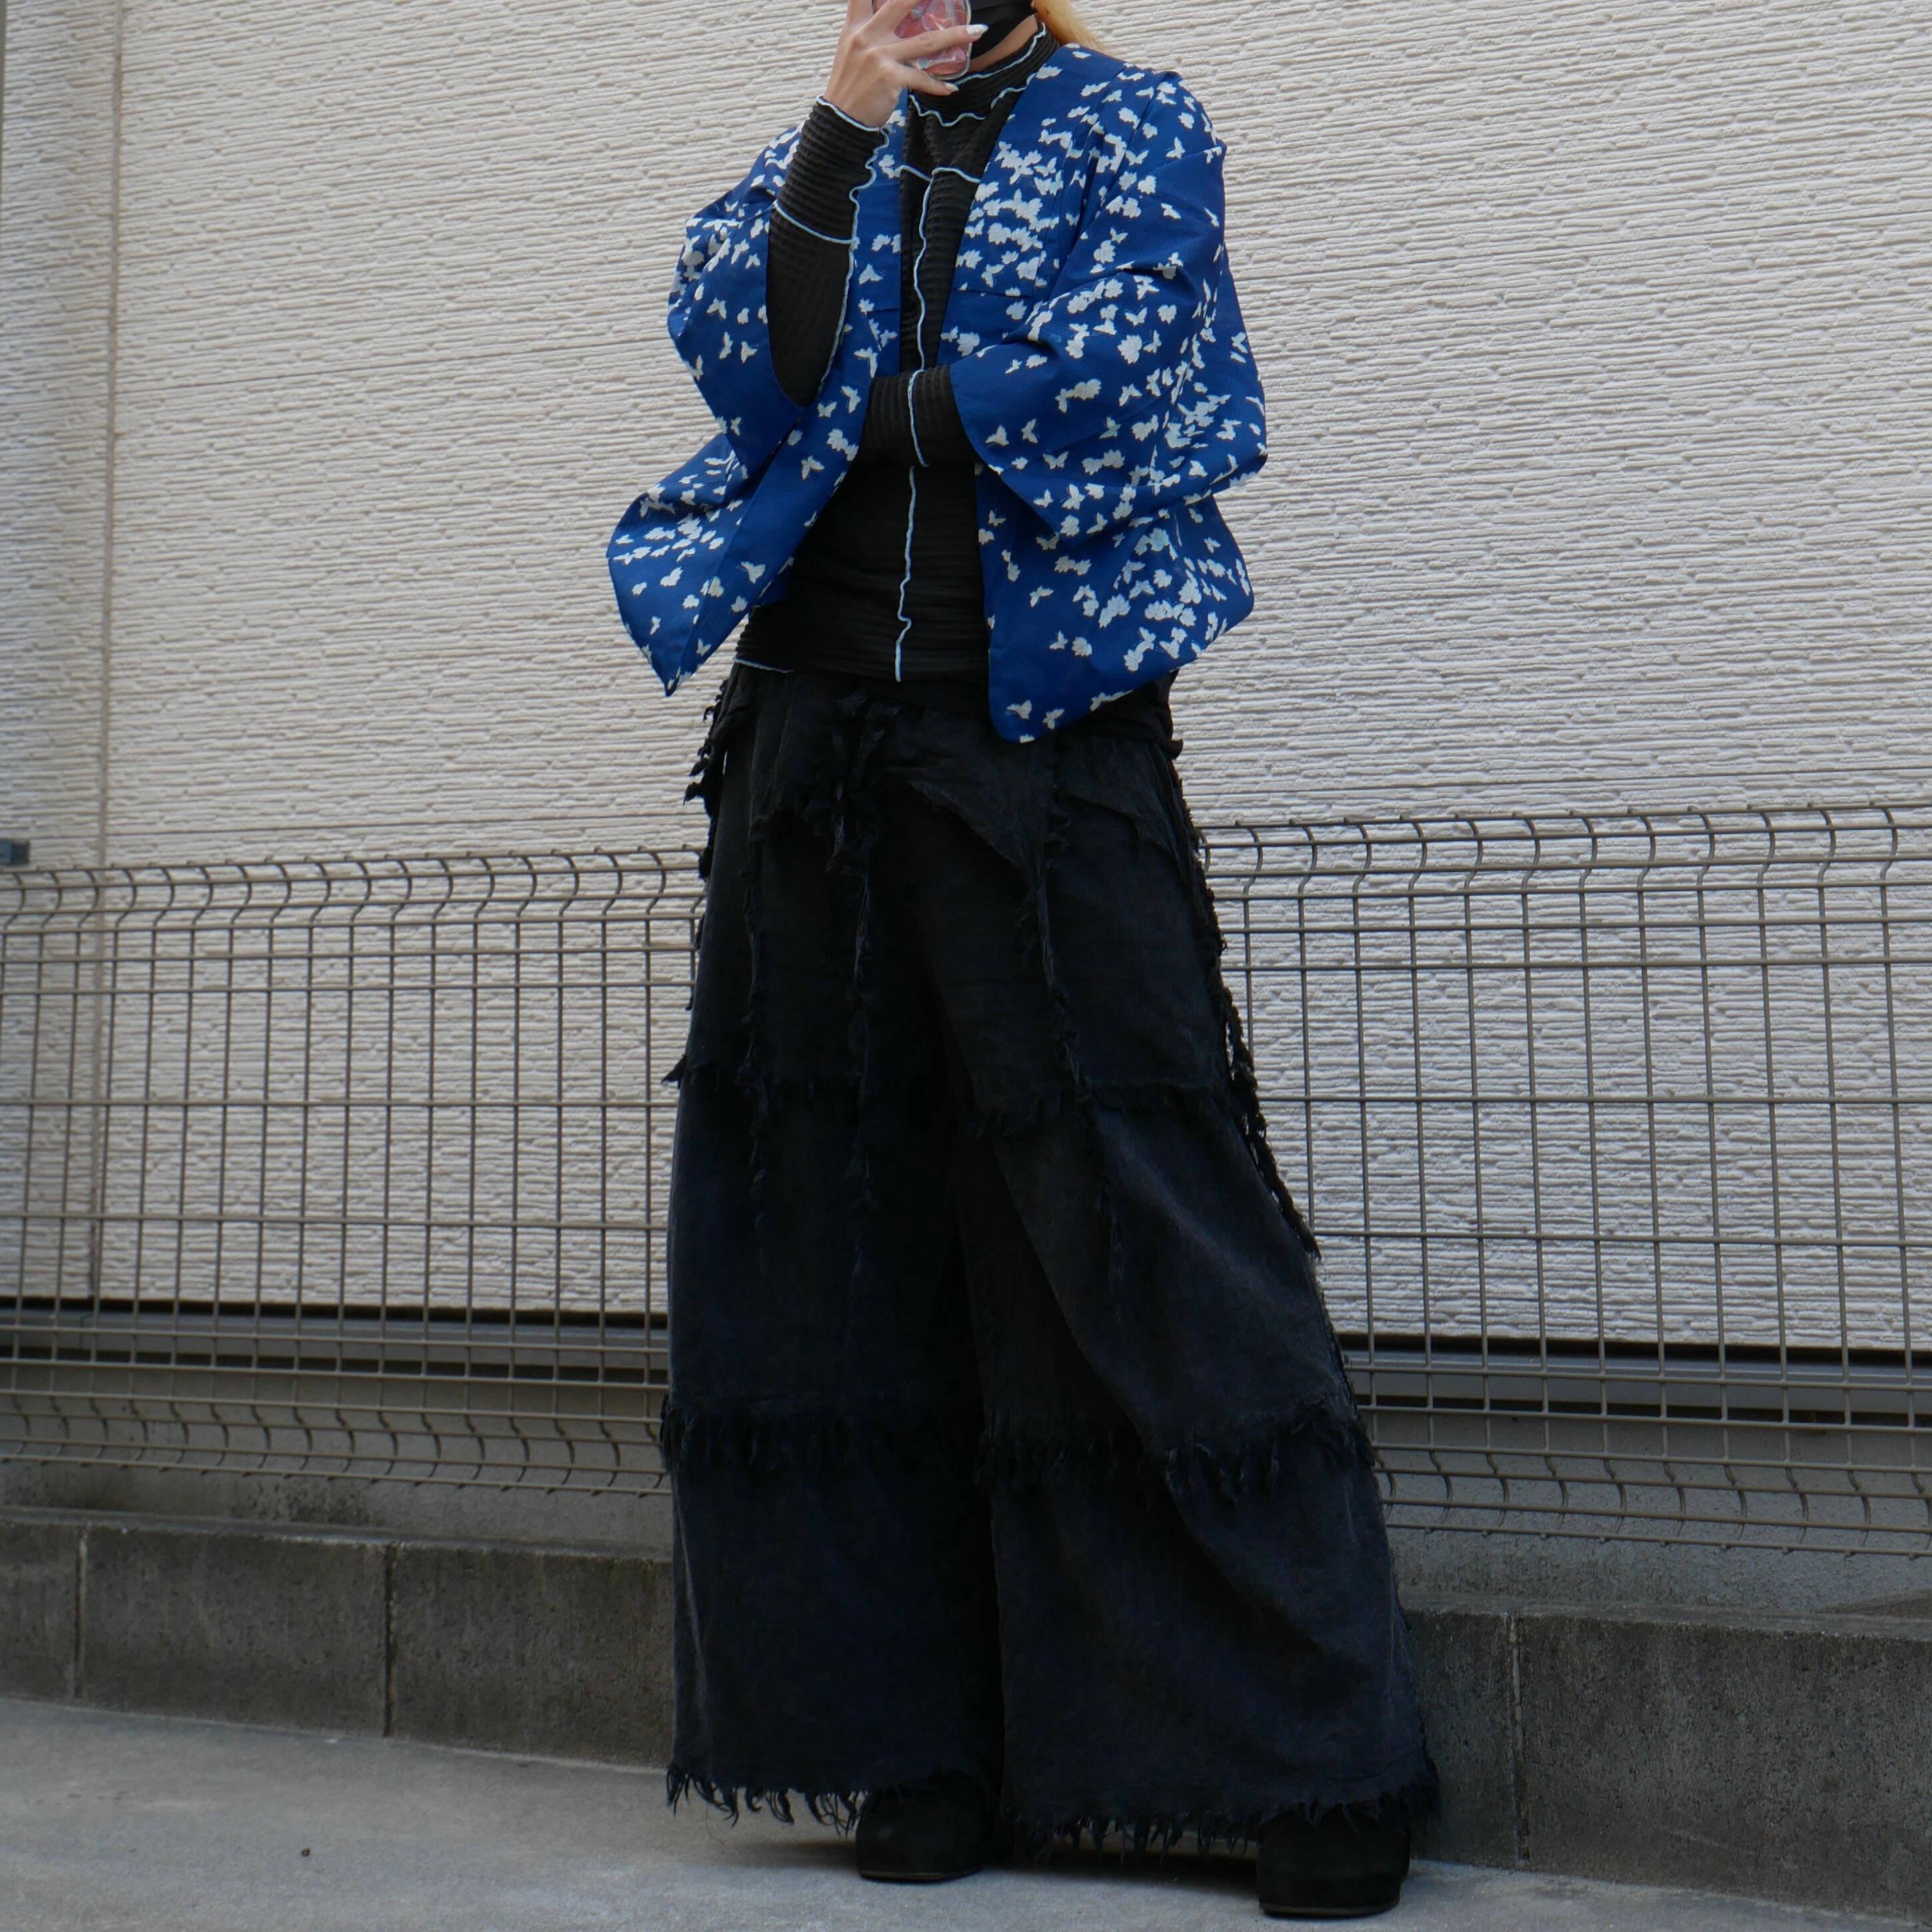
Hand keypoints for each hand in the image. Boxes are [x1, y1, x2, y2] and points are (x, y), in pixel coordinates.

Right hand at [822, 0, 983, 127]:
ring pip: (925, 42)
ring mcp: (879, 56)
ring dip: (956, 36)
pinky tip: (951, 88)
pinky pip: (922, 78)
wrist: (841, 121)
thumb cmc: (850, 87)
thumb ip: (869, 32)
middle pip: (901, 3)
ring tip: (977, 32)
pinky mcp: (890, 78)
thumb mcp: (851, 51)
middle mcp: (866, 36)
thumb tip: (892, 23)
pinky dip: (937, 85)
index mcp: (856, 26)